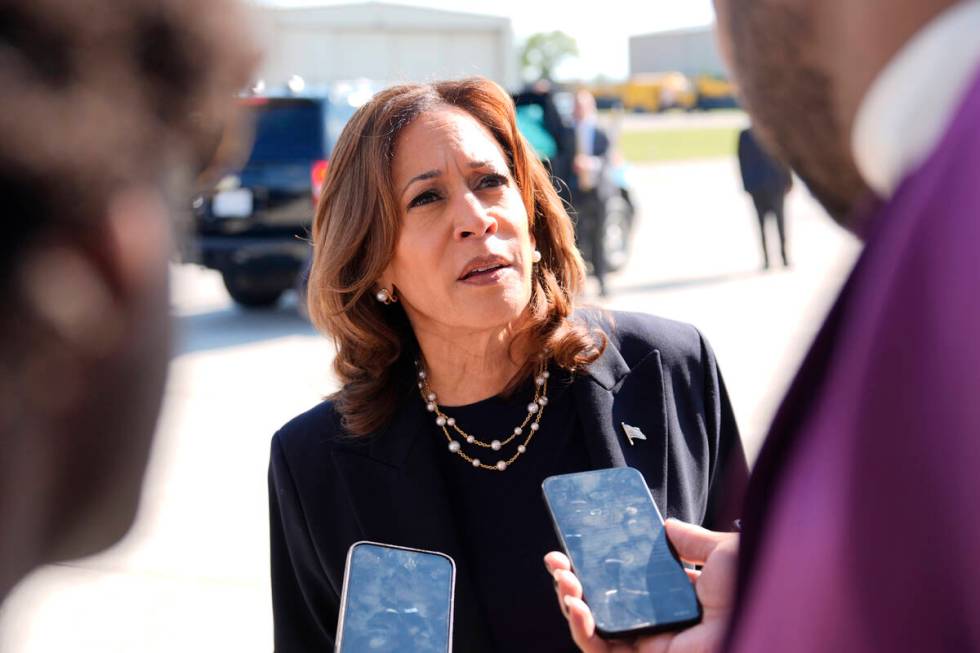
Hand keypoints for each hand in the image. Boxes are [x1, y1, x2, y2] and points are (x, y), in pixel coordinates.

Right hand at [544, 519, 738, 652]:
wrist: (762, 610)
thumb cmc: (751, 584)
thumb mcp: (720, 551)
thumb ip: (692, 540)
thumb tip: (667, 525)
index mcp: (676, 598)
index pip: (626, 584)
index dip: (597, 567)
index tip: (574, 547)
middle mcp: (660, 621)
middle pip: (604, 605)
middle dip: (573, 583)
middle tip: (556, 561)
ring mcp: (651, 643)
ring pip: (596, 629)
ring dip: (571, 604)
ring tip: (563, 581)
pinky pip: (603, 651)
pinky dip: (582, 630)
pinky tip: (576, 605)